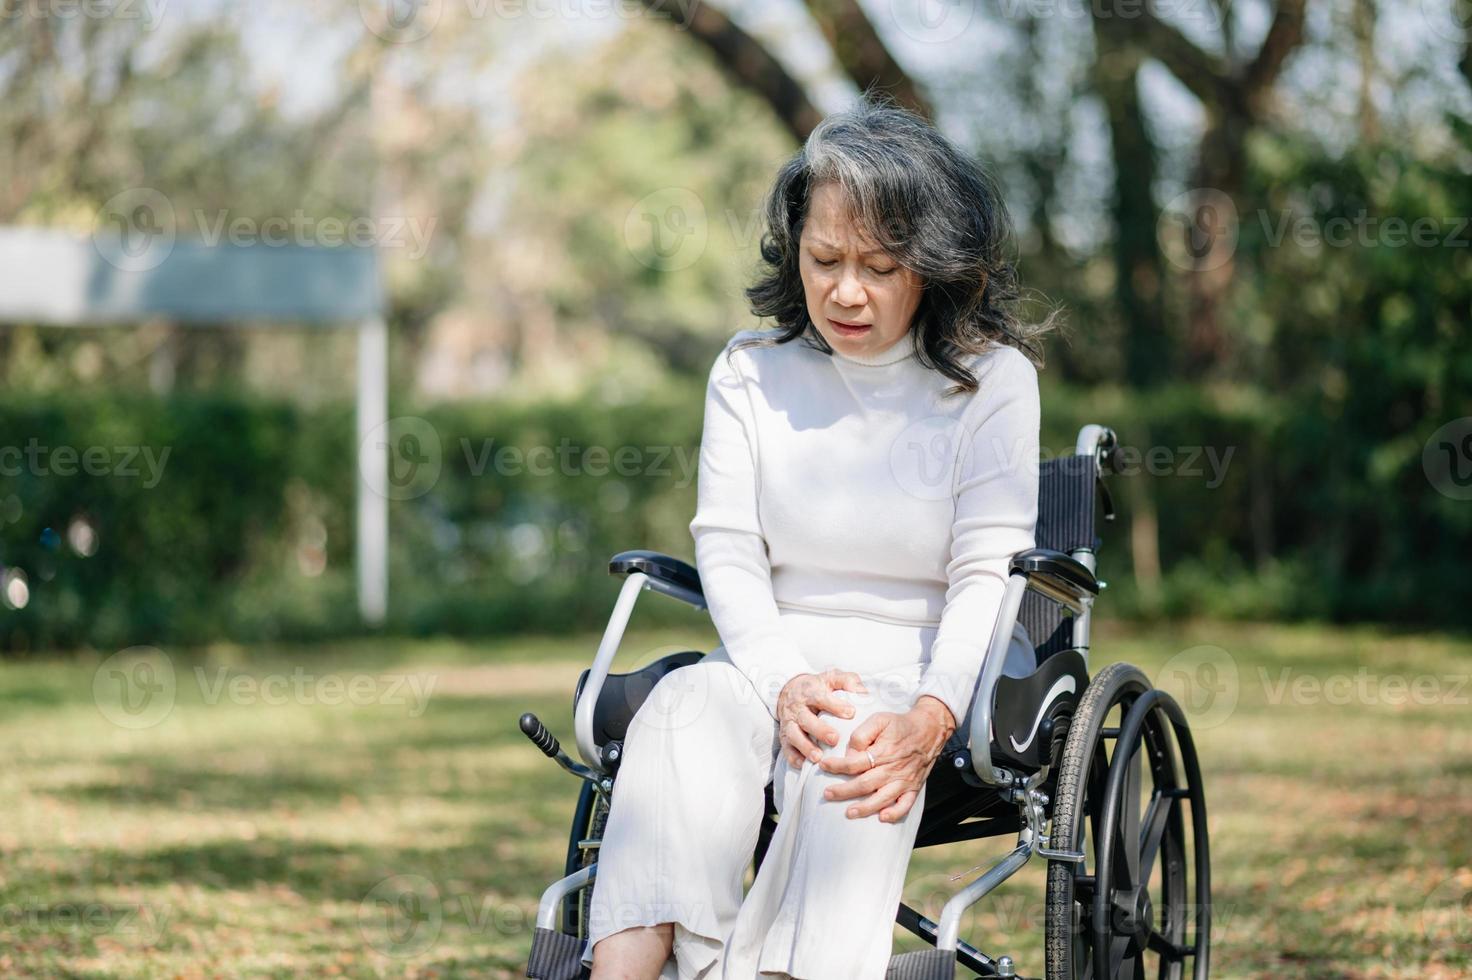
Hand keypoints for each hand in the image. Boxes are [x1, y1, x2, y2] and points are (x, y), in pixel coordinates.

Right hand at [775, 669, 868, 768]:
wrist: (788, 691)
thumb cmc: (817, 688)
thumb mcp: (832, 678)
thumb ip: (848, 681)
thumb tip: (862, 692)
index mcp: (810, 692)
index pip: (821, 697)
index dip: (835, 705)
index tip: (851, 713)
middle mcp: (797, 708)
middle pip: (806, 719)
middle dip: (820, 730)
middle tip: (835, 739)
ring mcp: (789, 723)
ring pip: (794, 735)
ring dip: (805, 747)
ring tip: (818, 757)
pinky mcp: (785, 737)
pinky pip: (786, 749)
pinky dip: (794, 758)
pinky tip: (804, 765)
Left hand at [817, 694, 955, 822]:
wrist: (929, 730)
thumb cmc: (900, 725)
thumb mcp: (879, 720)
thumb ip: (862, 734)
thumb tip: (851, 753)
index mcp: (883, 752)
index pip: (855, 763)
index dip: (837, 766)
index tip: (823, 766)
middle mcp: (893, 769)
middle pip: (864, 784)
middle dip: (844, 791)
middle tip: (827, 794)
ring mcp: (904, 780)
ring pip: (882, 798)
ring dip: (865, 808)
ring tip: (849, 813)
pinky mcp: (913, 788)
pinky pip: (906, 805)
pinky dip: (895, 813)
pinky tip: (882, 818)